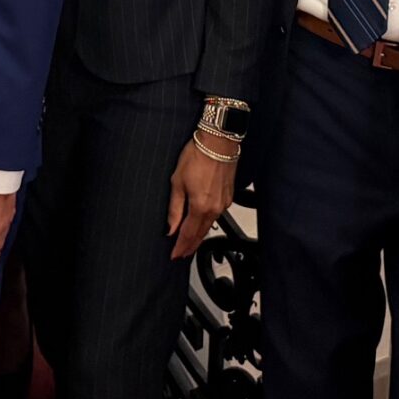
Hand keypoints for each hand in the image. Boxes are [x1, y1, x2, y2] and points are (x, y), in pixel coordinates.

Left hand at [167, 130, 238, 259]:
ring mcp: (223, 203)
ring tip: (190, 242)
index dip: (180, 247)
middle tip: (182, 254)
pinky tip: (201, 223)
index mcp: (200, 207)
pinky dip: (207, 222)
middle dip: (190, 245)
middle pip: (201, 234)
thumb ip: (174, 208)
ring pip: (209, 225)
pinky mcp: (228, 197)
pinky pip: (216, 215)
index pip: (188, 234)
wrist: (218, 142)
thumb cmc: (197, 156)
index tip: (174, 255)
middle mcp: (214, 209)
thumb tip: (170, 227)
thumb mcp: (177, 182)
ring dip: (199, 235)